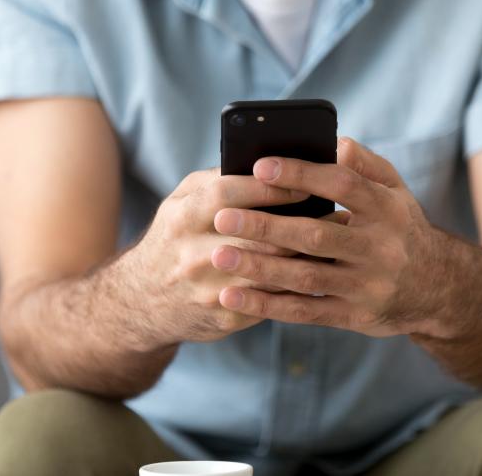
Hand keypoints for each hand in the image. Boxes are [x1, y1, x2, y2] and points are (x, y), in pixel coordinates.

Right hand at [128, 166, 347, 345]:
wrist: (143, 301)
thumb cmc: (175, 236)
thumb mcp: (181, 201)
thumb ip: (217, 180)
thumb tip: (267, 164)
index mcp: (183, 216)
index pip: (230, 194)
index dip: (270, 187)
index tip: (306, 181)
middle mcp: (192, 254)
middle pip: (259, 236)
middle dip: (301, 223)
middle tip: (336, 213)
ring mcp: (208, 290)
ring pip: (272, 271)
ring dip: (308, 257)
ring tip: (338, 241)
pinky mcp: (224, 318)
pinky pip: (272, 301)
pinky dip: (299, 286)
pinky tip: (321, 272)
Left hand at [209, 137, 450, 336]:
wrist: (439, 288)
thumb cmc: (401, 227)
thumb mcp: (396, 190)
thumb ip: (363, 164)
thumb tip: (331, 142)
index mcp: (387, 208)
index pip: (342, 185)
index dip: (301, 175)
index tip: (259, 166)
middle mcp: (380, 247)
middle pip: (316, 234)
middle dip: (266, 225)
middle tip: (223, 217)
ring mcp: (367, 285)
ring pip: (306, 276)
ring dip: (260, 267)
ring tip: (219, 254)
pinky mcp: (355, 315)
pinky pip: (306, 311)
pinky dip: (267, 305)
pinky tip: (233, 295)